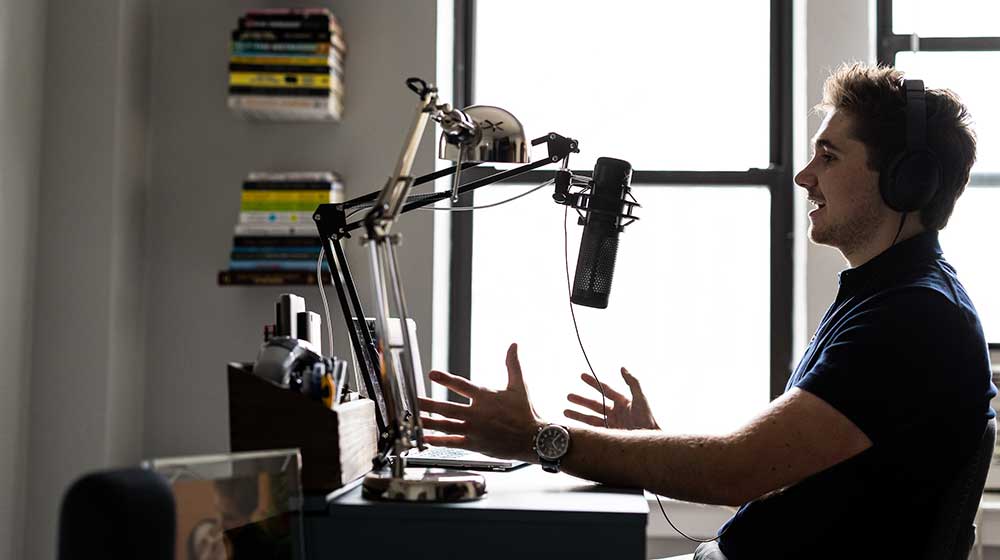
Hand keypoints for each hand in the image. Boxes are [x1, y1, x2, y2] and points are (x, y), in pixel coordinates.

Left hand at [418, 343, 542, 462]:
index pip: (462, 385)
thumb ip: (512, 364)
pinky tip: (426, 439)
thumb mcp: (519, 385)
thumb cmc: (526, 411)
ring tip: (412, 419)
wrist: (533, 438)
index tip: (431, 374)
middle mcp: (477, 413)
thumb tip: (514, 344)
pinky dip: (438, 441)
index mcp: (486, 397)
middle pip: (446, 407)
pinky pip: (453, 443)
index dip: (446, 379)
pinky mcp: (475, 444)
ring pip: (446, 425)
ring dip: (427, 422)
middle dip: (426, 404)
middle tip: (410, 400)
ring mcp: (475, 430)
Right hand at [564, 368, 659, 429]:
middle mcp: (616, 413)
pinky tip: (574, 426)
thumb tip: (622, 368)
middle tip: (568, 396)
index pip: (604, 389)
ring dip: (578, 414)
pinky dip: (583, 428)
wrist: (649, 442)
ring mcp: (612, 425)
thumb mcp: (640, 398)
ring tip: (565, 412)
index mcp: (622, 402)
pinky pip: (593, 430)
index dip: (593, 382)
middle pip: (594, 405)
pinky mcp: (610, 436)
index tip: (581, 376)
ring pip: (591, 418)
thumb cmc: (647, 419)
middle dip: (581, 400)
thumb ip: (632, 382)